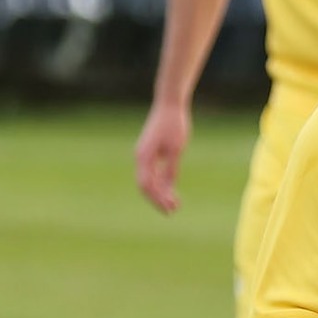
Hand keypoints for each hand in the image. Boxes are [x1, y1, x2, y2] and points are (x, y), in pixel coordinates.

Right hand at [134, 99, 190, 213]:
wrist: (169, 105)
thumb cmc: (173, 124)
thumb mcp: (176, 149)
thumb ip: (171, 168)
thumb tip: (168, 188)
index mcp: (144, 156)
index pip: (146, 184)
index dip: (157, 198)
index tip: (170, 208)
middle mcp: (141, 157)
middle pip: (145, 186)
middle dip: (158, 200)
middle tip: (172, 211)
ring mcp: (145, 156)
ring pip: (149, 181)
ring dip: (160, 194)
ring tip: (174, 206)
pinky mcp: (151, 153)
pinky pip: (153, 174)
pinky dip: (162, 184)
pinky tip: (172, 193)